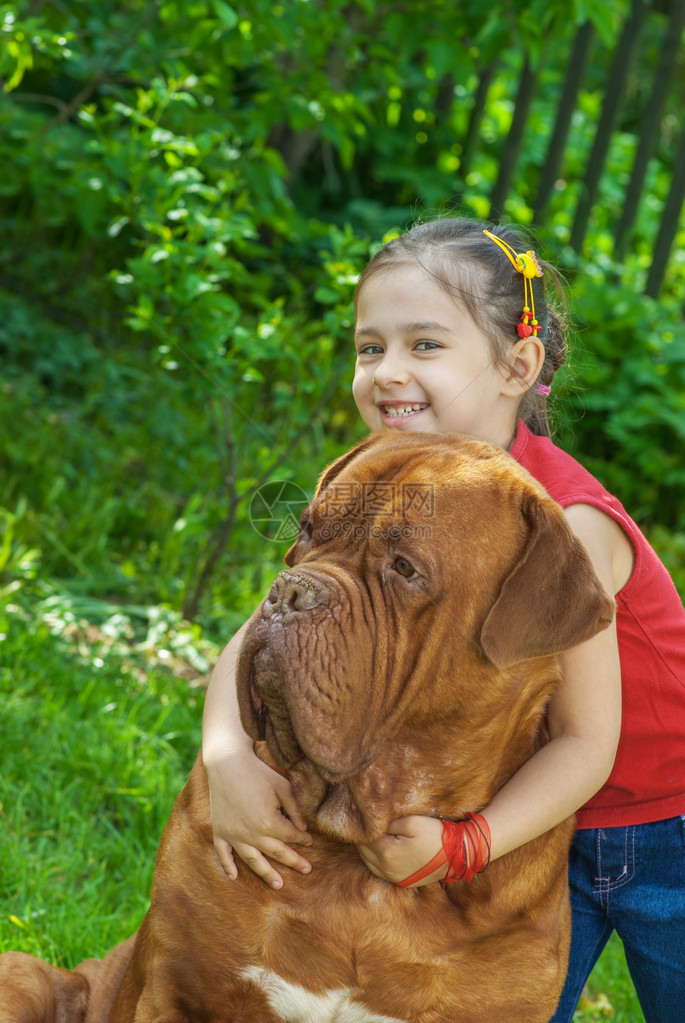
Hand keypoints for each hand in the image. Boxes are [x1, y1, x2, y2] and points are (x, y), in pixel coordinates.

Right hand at [204, 748, 312, 888]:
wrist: (227, 763)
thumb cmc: (258, 773)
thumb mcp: (283, 787)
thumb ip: (295, 810)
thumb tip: (303, 830)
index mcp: (269, 822)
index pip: (291, 836)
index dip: (303, 839)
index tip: (311, 841)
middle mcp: (251, 834)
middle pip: (277, 853)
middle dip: (294, 861)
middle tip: (307, 870)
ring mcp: (234, 835)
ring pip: (253, 861)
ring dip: (266, 874)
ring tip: (278, 885)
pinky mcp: (219, 832)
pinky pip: (223, 854)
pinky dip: (227, 867)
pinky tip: (234, 878)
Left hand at [356, 815, 444, 886]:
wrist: (455, 856)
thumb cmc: (434, 835)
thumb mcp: (411, 822)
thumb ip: (388, 823)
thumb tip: (372, 823)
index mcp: (387, 852)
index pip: (364, 837)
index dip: (363, 825)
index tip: (362, 815)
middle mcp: (386, 869)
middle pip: (363, 850)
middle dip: (363, 837)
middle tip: (365, 822)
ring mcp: (393, 877)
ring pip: (368, 861)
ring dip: (367, 848)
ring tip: (372, 833)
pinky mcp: (400, 881)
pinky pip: (378, 870)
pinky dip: (375, 859)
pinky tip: (380, 847)